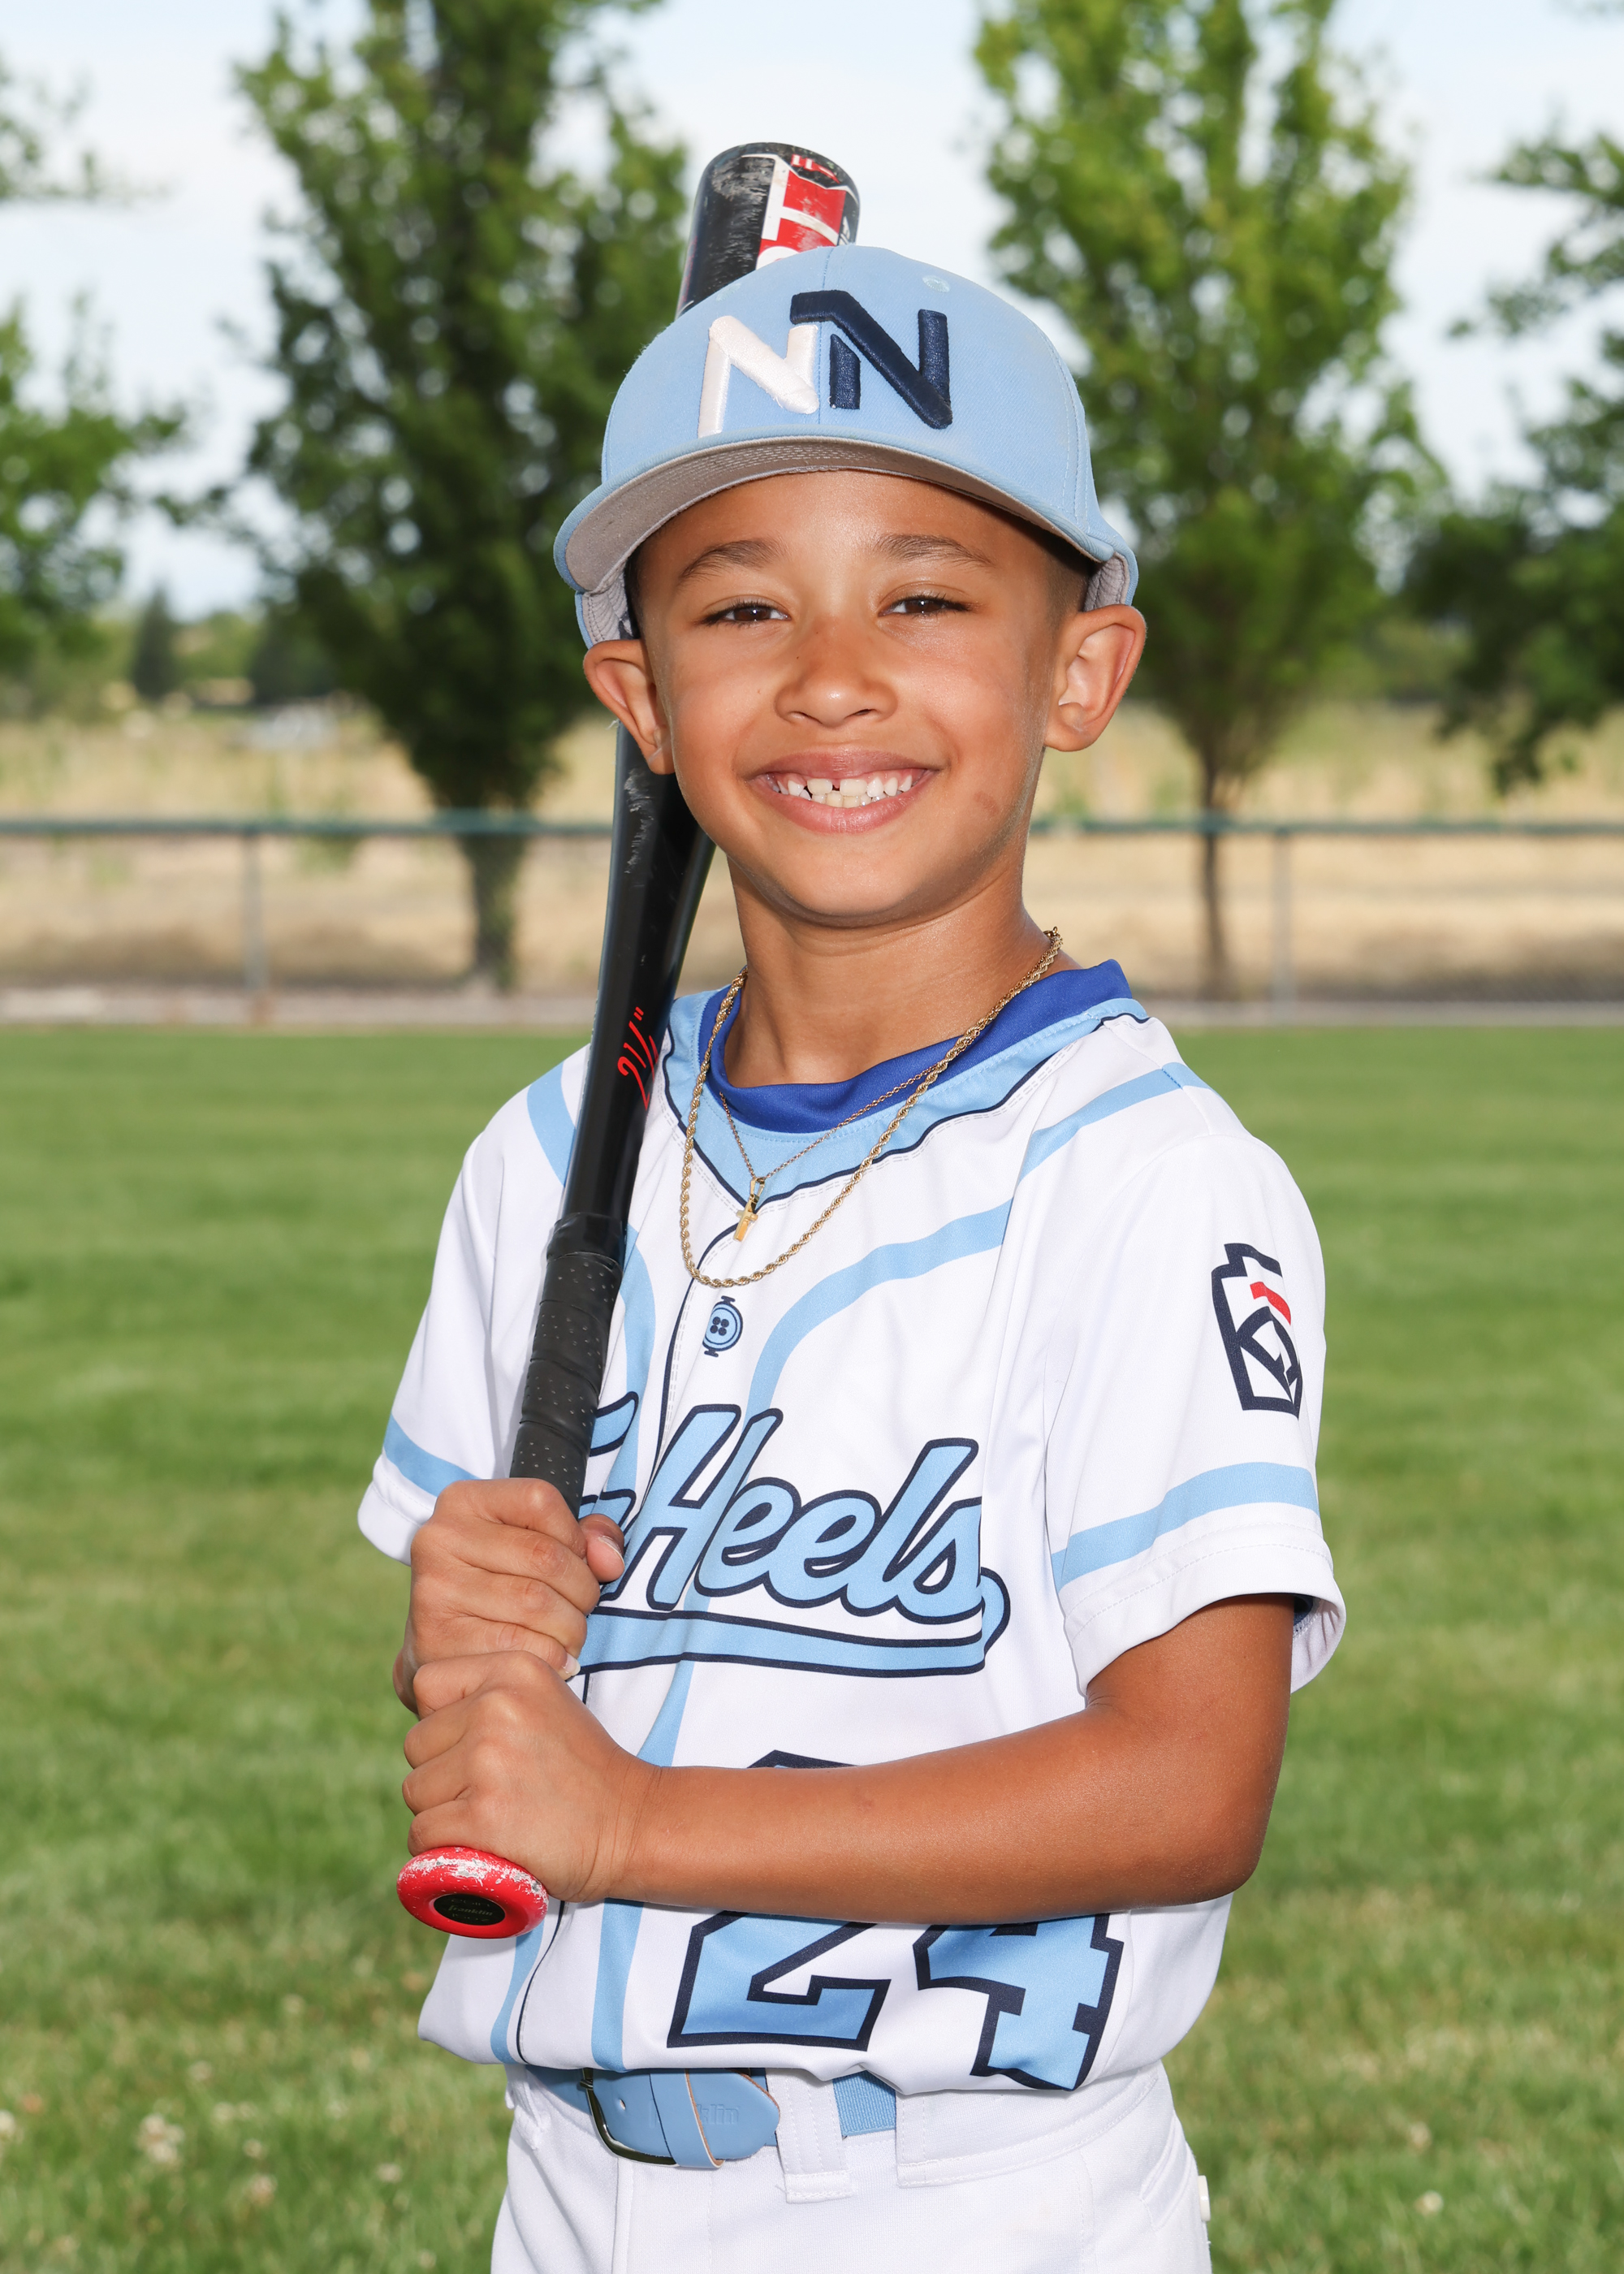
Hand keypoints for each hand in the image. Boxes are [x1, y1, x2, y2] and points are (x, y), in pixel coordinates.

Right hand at [393, 1479, 624, 1710]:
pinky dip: (552, 1657)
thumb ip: (585, 1538)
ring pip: (536, 1603)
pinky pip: (519, 1646)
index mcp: (463, 1501)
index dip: (575, 1536)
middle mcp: (439, 1538)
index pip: (540, 1500)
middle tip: (583, 1611)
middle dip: (582, 1589)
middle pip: (544, 1556)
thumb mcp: (536, 1543)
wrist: (444, 1652)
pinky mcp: (437, 1638)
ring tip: (571, 1637)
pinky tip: (556, 1660)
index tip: (577, 1562)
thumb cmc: (500, 1586)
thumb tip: (610, 1560)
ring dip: (571, 1628)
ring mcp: (434, 1588)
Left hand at [402, 1652, 652, 1903]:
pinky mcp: (482, 1816)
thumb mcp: (545, 1701)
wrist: (630, 1823)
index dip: (440, 1722)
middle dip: (439, 1772)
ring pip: (415, 1791)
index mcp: (513, 1669)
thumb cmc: (581, 1769)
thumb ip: (491, 1695)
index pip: (426, 1684)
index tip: (470, 1747)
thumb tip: (428, 1715)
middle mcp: (497, 1705)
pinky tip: (478, 1845)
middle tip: (487, 1790)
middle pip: (416, 1744)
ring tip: (489, 1817)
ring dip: (439, 1812)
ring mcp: (488, 1760)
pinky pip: (423, 1833)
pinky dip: (441, 1849)